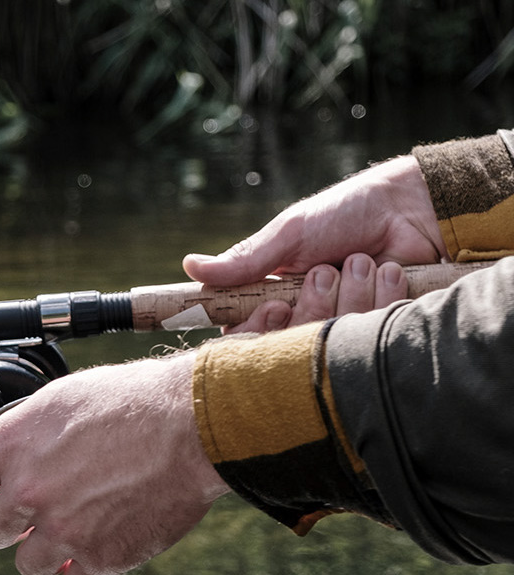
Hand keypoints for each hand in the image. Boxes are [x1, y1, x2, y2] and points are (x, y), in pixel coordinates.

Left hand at [0, 353, 229, 574]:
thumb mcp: (60, 399)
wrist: (192, 424)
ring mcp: (64, 530)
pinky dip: (83, 574)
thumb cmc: (132, 401)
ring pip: (29, 565)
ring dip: (45, 551)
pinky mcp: (102, 558)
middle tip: (29, 515)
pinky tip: (95, 552)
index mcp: (11, 447)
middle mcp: (30, 492)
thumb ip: (20, 431)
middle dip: (5, 525)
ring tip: (71, 529)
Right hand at [183, 154, 445, 332]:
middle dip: (313, 302)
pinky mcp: (379, 328)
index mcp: (277, 298)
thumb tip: (190, 267)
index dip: (258, 330)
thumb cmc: (346, 212)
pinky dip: (382, 292)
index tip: (273, 309)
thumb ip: (243, 259)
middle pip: (292, 340)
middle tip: (325, 271)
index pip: (251, 335)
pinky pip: (372, 329)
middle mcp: (307, 318)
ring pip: (334, 334)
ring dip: (351, 290)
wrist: (413, 205)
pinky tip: (389, 269)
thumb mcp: (289, 233)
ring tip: (361, 258)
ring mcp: (343, 326)